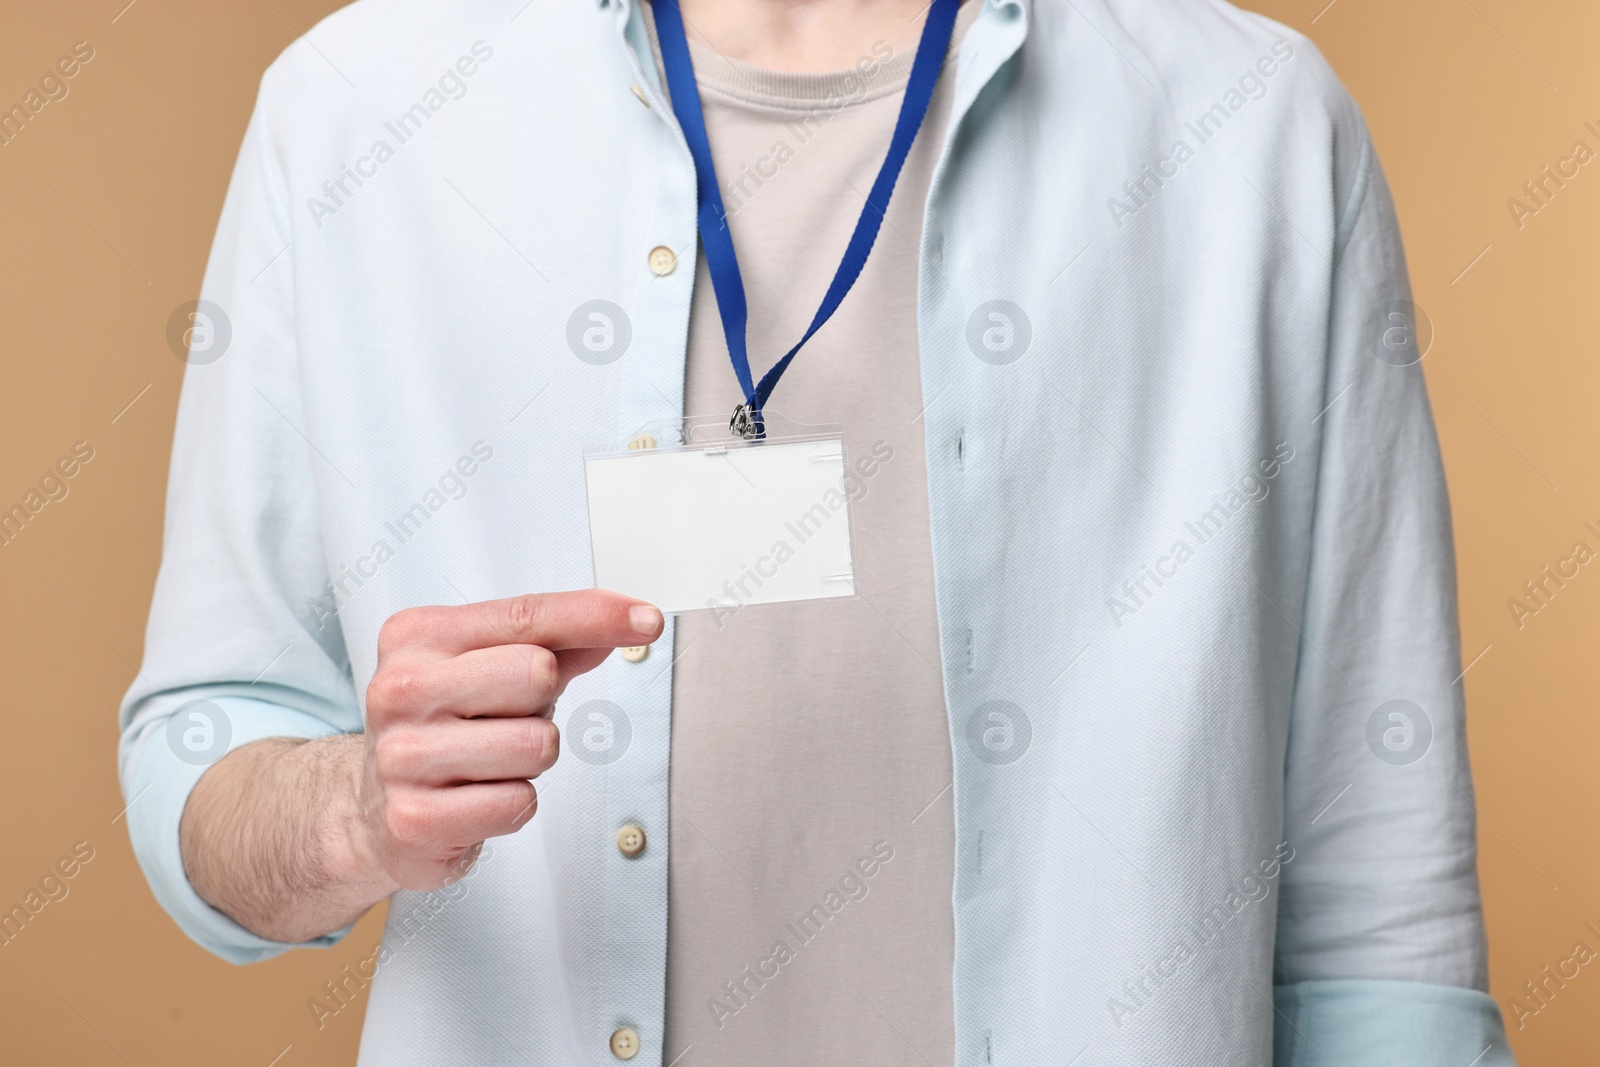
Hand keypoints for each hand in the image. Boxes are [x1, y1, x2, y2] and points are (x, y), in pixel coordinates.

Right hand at [349, 590, 661, 891]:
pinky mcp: (414, 819)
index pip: (527, 614)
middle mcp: (400, 689)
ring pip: (536, 744)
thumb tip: (629, 619)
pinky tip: (475, 799)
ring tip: (487, 762)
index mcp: (417, 636)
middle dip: (540, 703)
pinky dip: (513, 803)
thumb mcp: (487, 664)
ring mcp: (402, 757)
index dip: (596, 614)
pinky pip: (518, 802)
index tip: (647, 619)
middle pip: (537, 673)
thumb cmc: (442, 724)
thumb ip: (557, 638)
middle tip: (502, 720)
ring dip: (530, 759)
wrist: (368, 807)